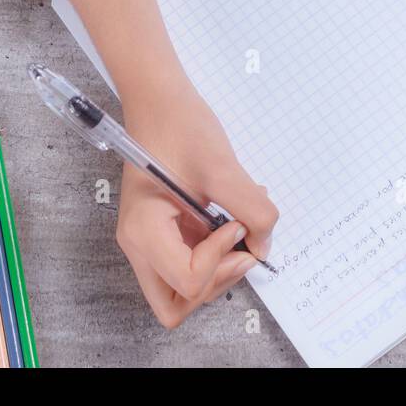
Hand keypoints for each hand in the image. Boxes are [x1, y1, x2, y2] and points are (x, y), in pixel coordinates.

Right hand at [115, 89, 278, 327]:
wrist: (160, 101)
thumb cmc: (179, 126)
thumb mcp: (221, 166)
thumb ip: (251, 208)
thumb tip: (265, 244)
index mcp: (143, 231)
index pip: (187, 283)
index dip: (219, 260)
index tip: (233, 223)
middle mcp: (140, 245)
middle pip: (178, 304)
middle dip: (217, 281)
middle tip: (240, 243)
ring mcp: (150, 242)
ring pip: (185, 290)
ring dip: (218, 269)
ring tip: (239, 228)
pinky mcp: (164, 233)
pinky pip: (192, 263)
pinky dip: (216, 253)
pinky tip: (233, 220)